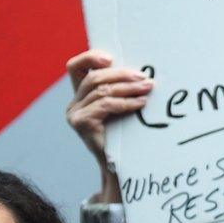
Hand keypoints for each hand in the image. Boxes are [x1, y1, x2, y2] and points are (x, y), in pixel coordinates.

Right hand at [66, 49, 152, 202]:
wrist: (120, 165)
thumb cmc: (125, 133)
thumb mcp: (121, 106)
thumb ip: (121, 89)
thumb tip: (142, 71)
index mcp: (81, 94)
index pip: (76, 66)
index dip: (90, 57)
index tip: (111, 58)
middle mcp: (74, 102)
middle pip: (94, 77)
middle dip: (121, 74)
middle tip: (144, 77)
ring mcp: (74, 113)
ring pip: (102, 90)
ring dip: (129, 88)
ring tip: (148, 88)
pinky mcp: (80, 123)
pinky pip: (105, 105)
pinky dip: (126, 102)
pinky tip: (140, 104)